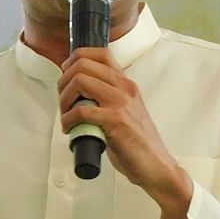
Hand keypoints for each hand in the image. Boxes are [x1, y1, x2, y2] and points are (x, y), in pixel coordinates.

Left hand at [58, 48, 191, 218]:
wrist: (156, 165)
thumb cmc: (137, 142)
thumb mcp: (125, 110)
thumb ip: (106, 97)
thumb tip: (78, 93)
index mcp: (126, 83)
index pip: (100, 53)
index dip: (76, 59)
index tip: (67, 75)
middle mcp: (124, 88)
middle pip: (83, 64)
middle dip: (64, 81)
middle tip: (63, 100)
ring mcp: (121, 103)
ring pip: (80, 82)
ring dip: (64, 99)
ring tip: (66, 115)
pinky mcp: (116, 121)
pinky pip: (81, 111)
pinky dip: (68, 120)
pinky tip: (70, 129)